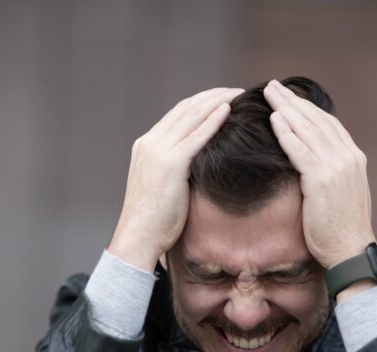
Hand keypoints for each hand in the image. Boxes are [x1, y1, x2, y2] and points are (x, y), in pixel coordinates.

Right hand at [109, 87, 242, 270]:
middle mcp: (150, 142)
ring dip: (216, 101)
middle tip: (235, 89)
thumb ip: (176, 168)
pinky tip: (228, 110)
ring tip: (237, 94)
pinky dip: (213, 120)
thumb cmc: (154, 220)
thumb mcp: (163, 185)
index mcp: (147, 145)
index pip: (177, 114)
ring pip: (192, 116)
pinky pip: (196, 136)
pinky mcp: (170, 163)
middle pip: (185, 108)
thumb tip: (199, 165)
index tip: (221, 97)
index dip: (201, 103)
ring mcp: (158, 151)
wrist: (139, 236)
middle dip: (212, 96)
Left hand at [263, 79, 375, 269]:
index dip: (307, 108)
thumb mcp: (341, 193)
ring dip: (286, 109)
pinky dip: (287, 133)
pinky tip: (274, 120)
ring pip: (308, 130)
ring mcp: (336, 167)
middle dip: (293, 101)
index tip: (289, 97)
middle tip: (273, 86)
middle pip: (317, 120)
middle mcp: (348, 157)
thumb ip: (331, 172)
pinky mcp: (322, 180)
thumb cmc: (341, 228)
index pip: (328, 124)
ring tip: (269, 95)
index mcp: (354, 159)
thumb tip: (313, 163)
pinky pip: (300, 150)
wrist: (350, 250)